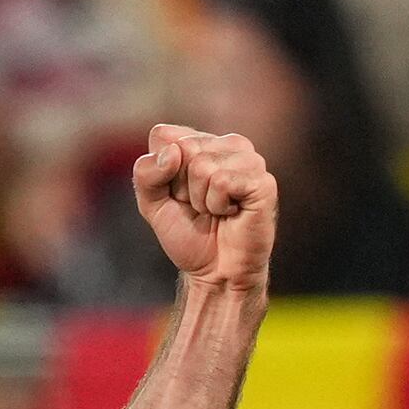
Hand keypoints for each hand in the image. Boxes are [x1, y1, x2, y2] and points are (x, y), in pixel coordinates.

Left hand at [130, 124, 275, 295]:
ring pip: (202, 165)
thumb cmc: (189, 235)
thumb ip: (146, 174)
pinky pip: (222, 182)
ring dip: (201, 200)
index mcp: (203, 141)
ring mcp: (249, 160)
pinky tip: (231, 214)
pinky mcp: (262, 180)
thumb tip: (173, 153)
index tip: (178, 195)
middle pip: (183, 149)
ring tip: (216, 212)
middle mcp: (228, 143)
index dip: (161, 173)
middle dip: (182, 188)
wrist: (215, 273)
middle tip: (200, 207)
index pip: (162, 136)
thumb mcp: (152, 204)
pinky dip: (218, 205)